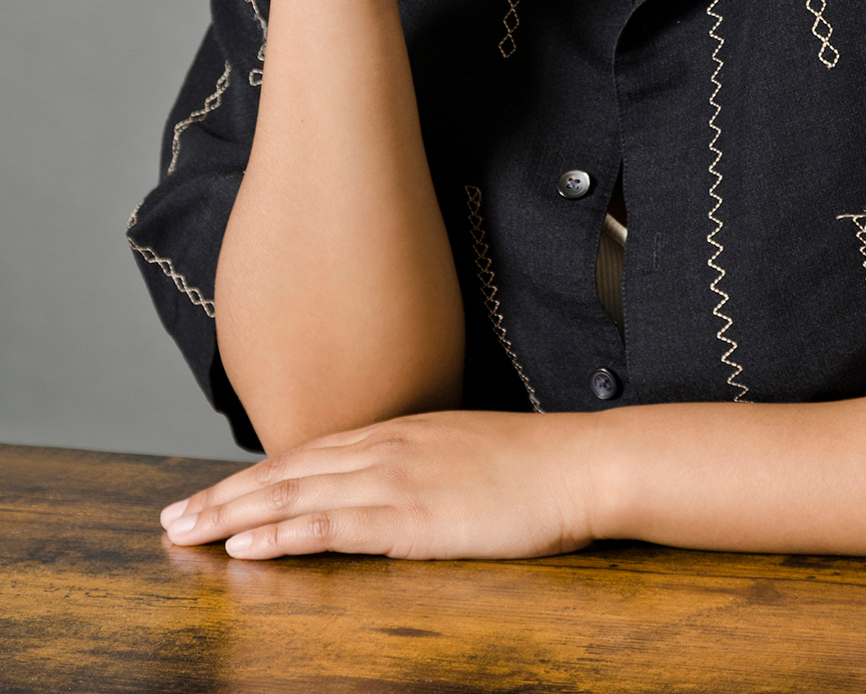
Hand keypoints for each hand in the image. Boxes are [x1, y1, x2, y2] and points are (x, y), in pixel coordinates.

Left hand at [159, 409, 598, 561]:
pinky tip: (246, 547)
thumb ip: (419, 467)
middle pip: (286, 471)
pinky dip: (282, 534)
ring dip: (233, 516)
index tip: (210, 495)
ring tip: (186, 533)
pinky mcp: (410, 516)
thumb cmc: (534, 468)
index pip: (307, 455)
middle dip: (224, 497)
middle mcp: (385, 447)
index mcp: (398, 432)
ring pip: (294, 494)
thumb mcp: (463, 454)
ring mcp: (395, 479)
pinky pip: (332, 525)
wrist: (580, 464)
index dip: (253, 476)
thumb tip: (387, 492)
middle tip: (172, 519)